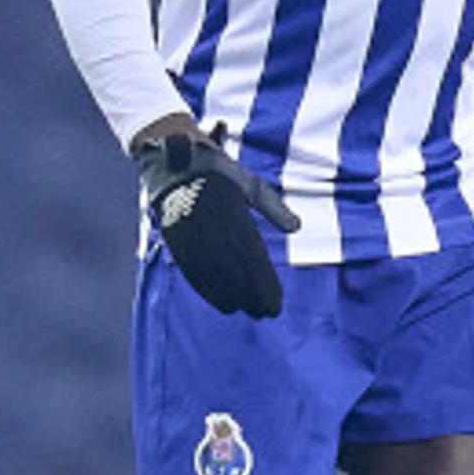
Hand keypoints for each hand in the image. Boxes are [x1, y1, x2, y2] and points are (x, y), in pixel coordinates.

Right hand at [135, 122, 298, 316]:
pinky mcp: (179, 243)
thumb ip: (274, 209)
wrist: (177, 161)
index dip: (266, 288)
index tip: (275, 304)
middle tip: (266, 313)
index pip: (255, 265)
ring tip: (246, 310)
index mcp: (237, 221)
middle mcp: (217, 235)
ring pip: (217, 280)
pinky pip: (195, 274)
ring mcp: (196, 240)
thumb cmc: (219, 173)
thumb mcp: (250, 186)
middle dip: (253, 298)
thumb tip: (297, 228)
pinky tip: (222, 303)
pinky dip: (210, 292)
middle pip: (238, 277)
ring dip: (232, 299)